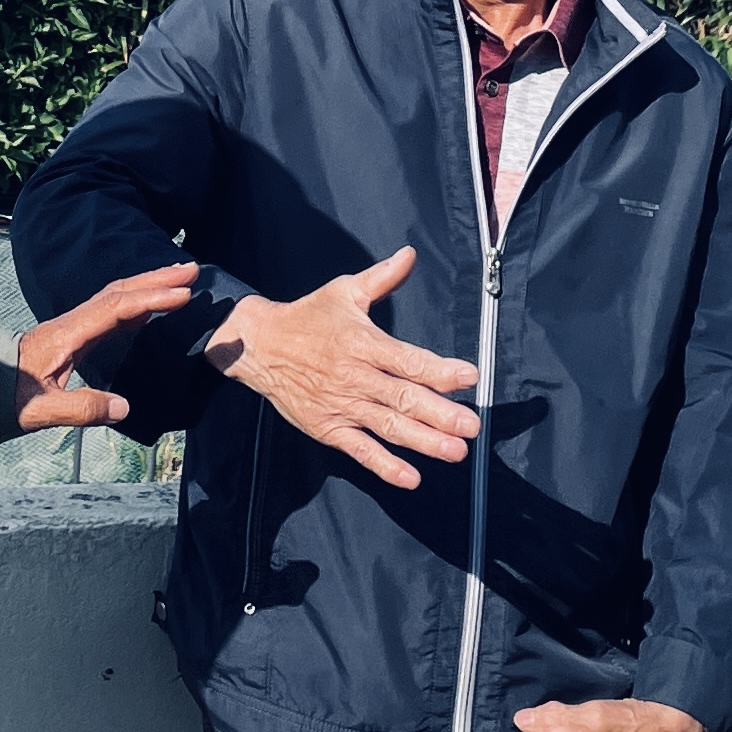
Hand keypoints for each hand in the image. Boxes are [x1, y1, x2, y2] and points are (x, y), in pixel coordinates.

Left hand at [13, 263, 198, 431]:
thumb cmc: (7, 399)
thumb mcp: (41, 411)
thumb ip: (81, 409)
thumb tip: (125, 408)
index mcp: (67, 335)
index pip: (115, 308)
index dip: (150, 299)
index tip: (183, 294)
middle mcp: (72, 323)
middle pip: (119, 291)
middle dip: (157, 278)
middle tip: (194, 268)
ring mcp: (73, 326)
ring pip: (115, 296)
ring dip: (148, 285)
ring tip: (181, 278)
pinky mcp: (74, 335)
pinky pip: (111, 311)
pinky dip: (136, 303)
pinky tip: (151, 308)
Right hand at [199, 248, 478, 490]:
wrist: (260, 345)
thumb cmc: (307, 317)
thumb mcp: (344, 291)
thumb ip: (382, 278)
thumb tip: (410, 254)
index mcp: (362, 342)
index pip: (407, 360)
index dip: (439, 370)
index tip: (468, 376)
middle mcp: (355, 376)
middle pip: (403, 398)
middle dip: (440, 414)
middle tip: (471, 426)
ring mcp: (342, 405)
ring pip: (388, 426)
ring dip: (423, 441)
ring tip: (454, 451)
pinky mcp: (328, 428)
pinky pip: (359, 450)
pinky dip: (384, 465)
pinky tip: (410, 477)